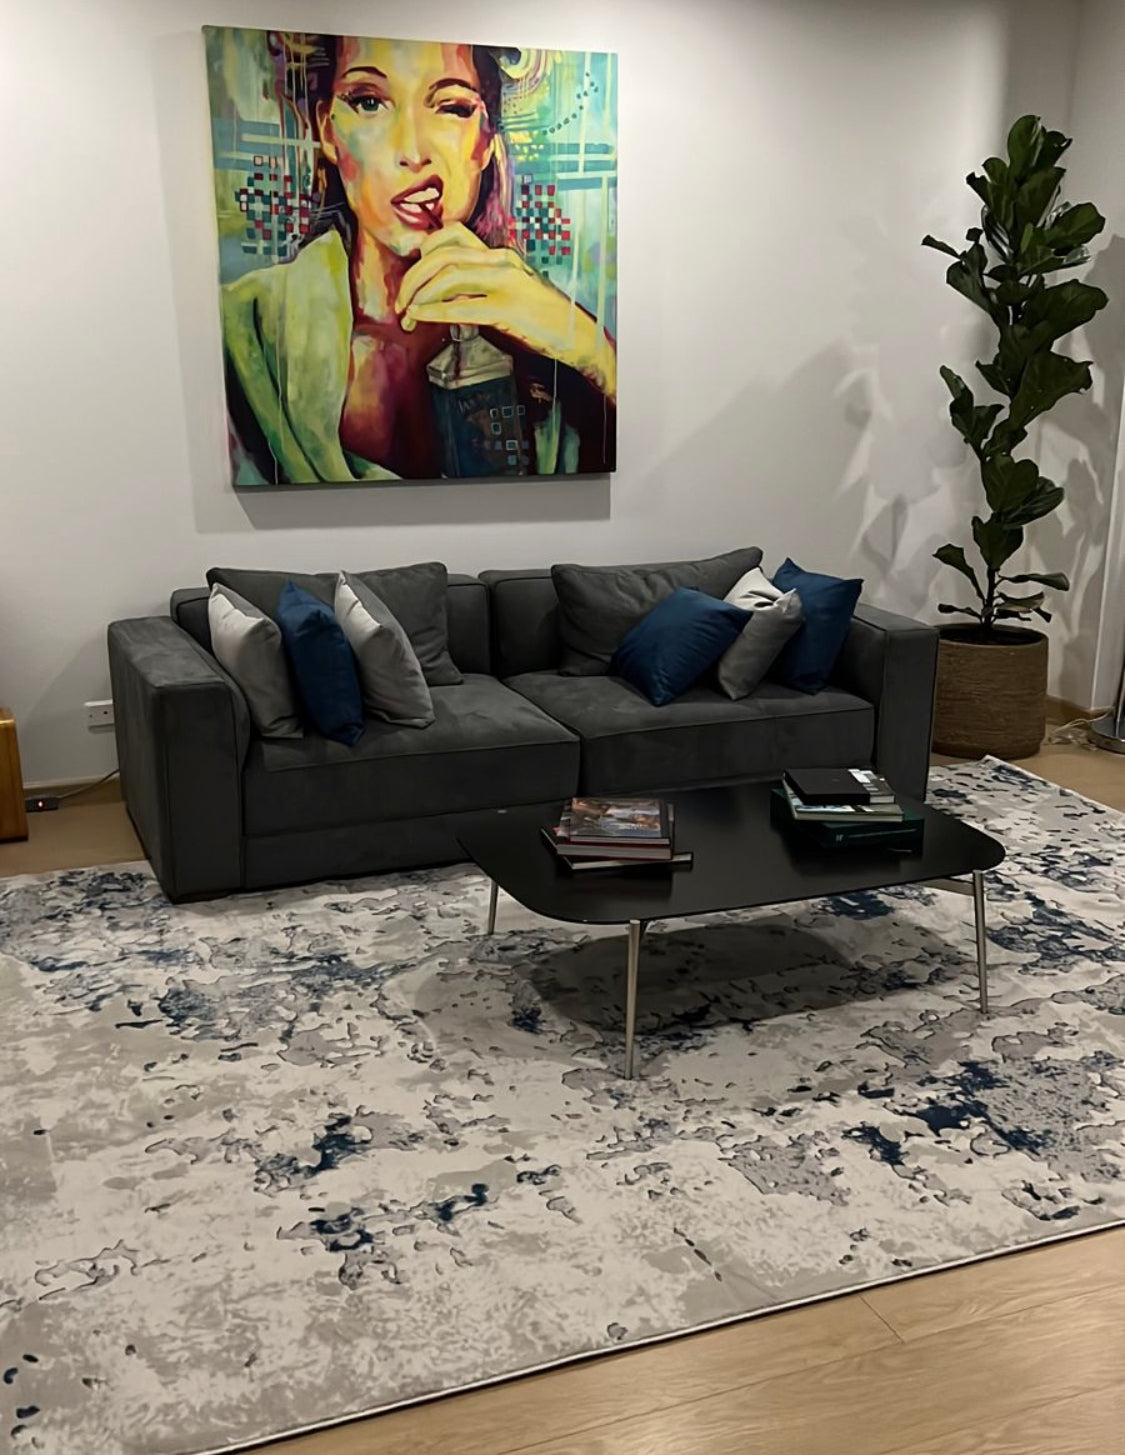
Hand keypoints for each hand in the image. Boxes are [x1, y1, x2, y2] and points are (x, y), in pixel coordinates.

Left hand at [396, 224, 615, 403]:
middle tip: (400, 303)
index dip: (424, 252)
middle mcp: (500, 262)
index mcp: (499, 255)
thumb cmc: (541, 319)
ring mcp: (506, 283)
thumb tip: (445, 296)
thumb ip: (479, 288)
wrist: (576, 335)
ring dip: (419, 295)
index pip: (452, 235)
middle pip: (442, 255)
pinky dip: (435, 311)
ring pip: (448, 276)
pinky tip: (419, 318)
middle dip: (413, 278)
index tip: (414, 277)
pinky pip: (462, 307)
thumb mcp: (508, 292)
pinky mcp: (508, 310)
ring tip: (407, 315)